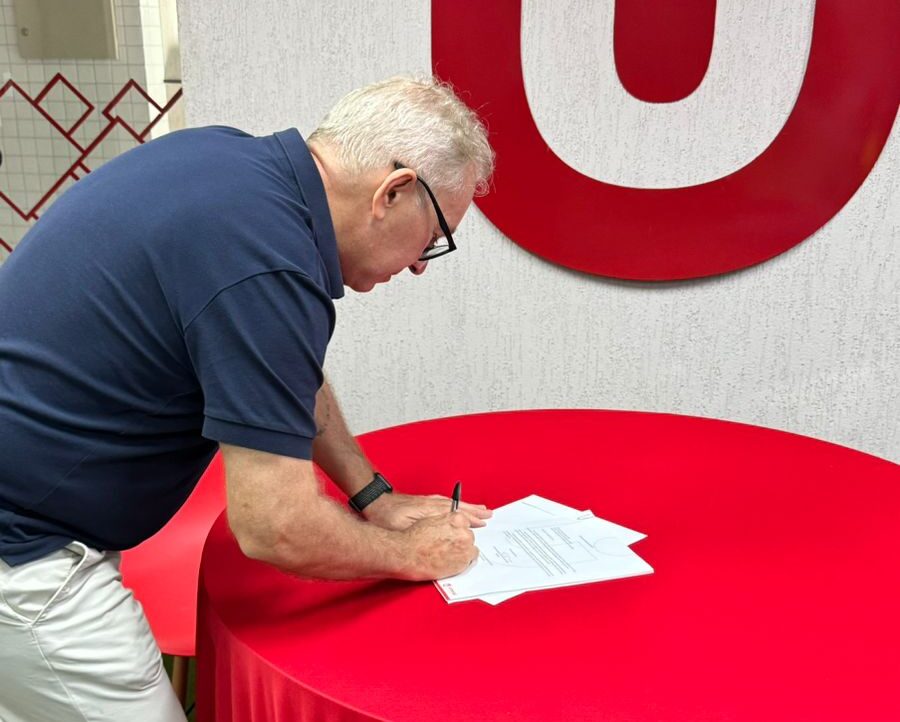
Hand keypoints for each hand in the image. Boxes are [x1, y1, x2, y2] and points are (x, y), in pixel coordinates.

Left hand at [362, 492, 491, 530]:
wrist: (372, 500)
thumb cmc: (383, 516)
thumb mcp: (399, 528)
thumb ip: (417, 532)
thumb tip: (432, 537)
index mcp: (428, 509)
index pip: (454, 513)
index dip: (469, 518)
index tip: (482, 521)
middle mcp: (431, 503)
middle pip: (457, 506)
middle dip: (473, 511)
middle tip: (488, 514)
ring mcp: (427, 501)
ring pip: (453, 503)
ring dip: (467, 506)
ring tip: (480, 509)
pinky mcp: (423, 501)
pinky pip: (445, 502)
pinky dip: (456, 504)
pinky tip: (458, 506)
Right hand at [400, 512, 478, 579]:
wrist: (407, 554)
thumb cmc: (414, 538)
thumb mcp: (432, 520)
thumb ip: (446, 522)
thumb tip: (451, 527)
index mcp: (457, 519)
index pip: (466, 524)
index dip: (457, 531)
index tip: (452, 536)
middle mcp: (464, 532)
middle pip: (469, 537)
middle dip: (460, 542)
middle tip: (447, 547)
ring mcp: (465, 548)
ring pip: (471, 550)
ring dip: (462, 552)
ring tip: (446, 555)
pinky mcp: (464, 563)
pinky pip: (468, 562)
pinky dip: (460, 563)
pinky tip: (448, 562)